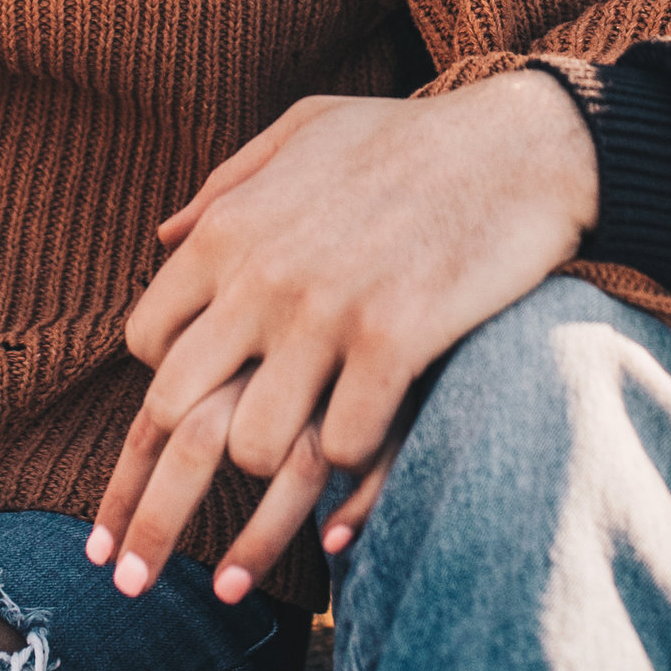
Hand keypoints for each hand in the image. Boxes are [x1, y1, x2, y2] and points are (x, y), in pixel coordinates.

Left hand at [87, 71, 597, 597]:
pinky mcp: (396, 342)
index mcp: (232, 229)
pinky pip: (344, 446)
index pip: (148, 340)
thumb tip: (165, 237)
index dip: (165, 384)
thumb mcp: (302, 132)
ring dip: (274, 470)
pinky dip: (353, 469)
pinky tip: (365, 465)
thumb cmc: (410, 137)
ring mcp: (328, 314)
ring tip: (292, 483)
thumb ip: (226, 185)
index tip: (193, 409)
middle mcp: (263, 276)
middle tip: (163, 538)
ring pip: (254, 446)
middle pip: (175, 411)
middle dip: (168, 483)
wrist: (521, 143)